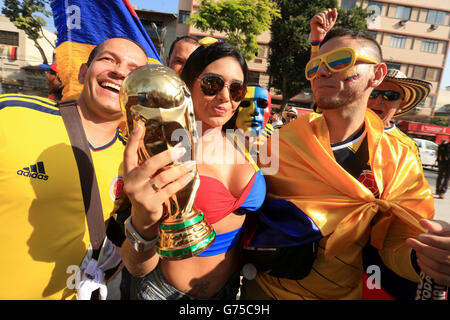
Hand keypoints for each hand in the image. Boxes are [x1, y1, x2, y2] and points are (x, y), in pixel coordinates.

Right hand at [123, 123, 195, 238]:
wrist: (143, 216)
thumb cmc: (146, 190)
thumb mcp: (142, 177)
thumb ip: (149, 164)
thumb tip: (167, 147)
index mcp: (128, 172)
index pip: (128, 153)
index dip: (133, 139)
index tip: (140, 125)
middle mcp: (132, 182)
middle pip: (150, 165)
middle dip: (166, 156)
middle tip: (182, 150)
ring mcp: (140, 194)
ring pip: (163, 178)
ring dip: (179, 170)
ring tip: (191, 164)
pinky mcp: (151, 203)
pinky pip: (169, 189)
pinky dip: (181, 182)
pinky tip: (189, 176)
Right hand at [310, 8, 337, 40]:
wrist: (320, 35)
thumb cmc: (326, 29)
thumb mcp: (332, 22)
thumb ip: (334, 15)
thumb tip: (335, 8)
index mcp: (324, 15)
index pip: (328, 11)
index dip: (331, 16)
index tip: (330, 22)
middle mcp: (319, 15)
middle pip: (325, 12)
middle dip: (328, 18)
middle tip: (327, 25)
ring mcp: (316, 17)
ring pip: (322, 14)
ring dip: (325, 20)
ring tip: (324, 25)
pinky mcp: (312, 20)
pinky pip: (317, 16)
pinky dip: (321, 20)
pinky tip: (321, 23)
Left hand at [406, 219, 449, 285]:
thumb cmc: (448, 237)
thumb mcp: (446, 229)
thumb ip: (436, 226)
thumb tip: (422, 222)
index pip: (448, 244)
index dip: (433, 240)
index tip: (420, 236)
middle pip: (442, 257)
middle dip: (423, 249)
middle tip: (410, 241)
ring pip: (438, 267)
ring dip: (423, 258)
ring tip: (416, 250)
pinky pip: (439, 277)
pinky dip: (426, 269)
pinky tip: (420, 260)